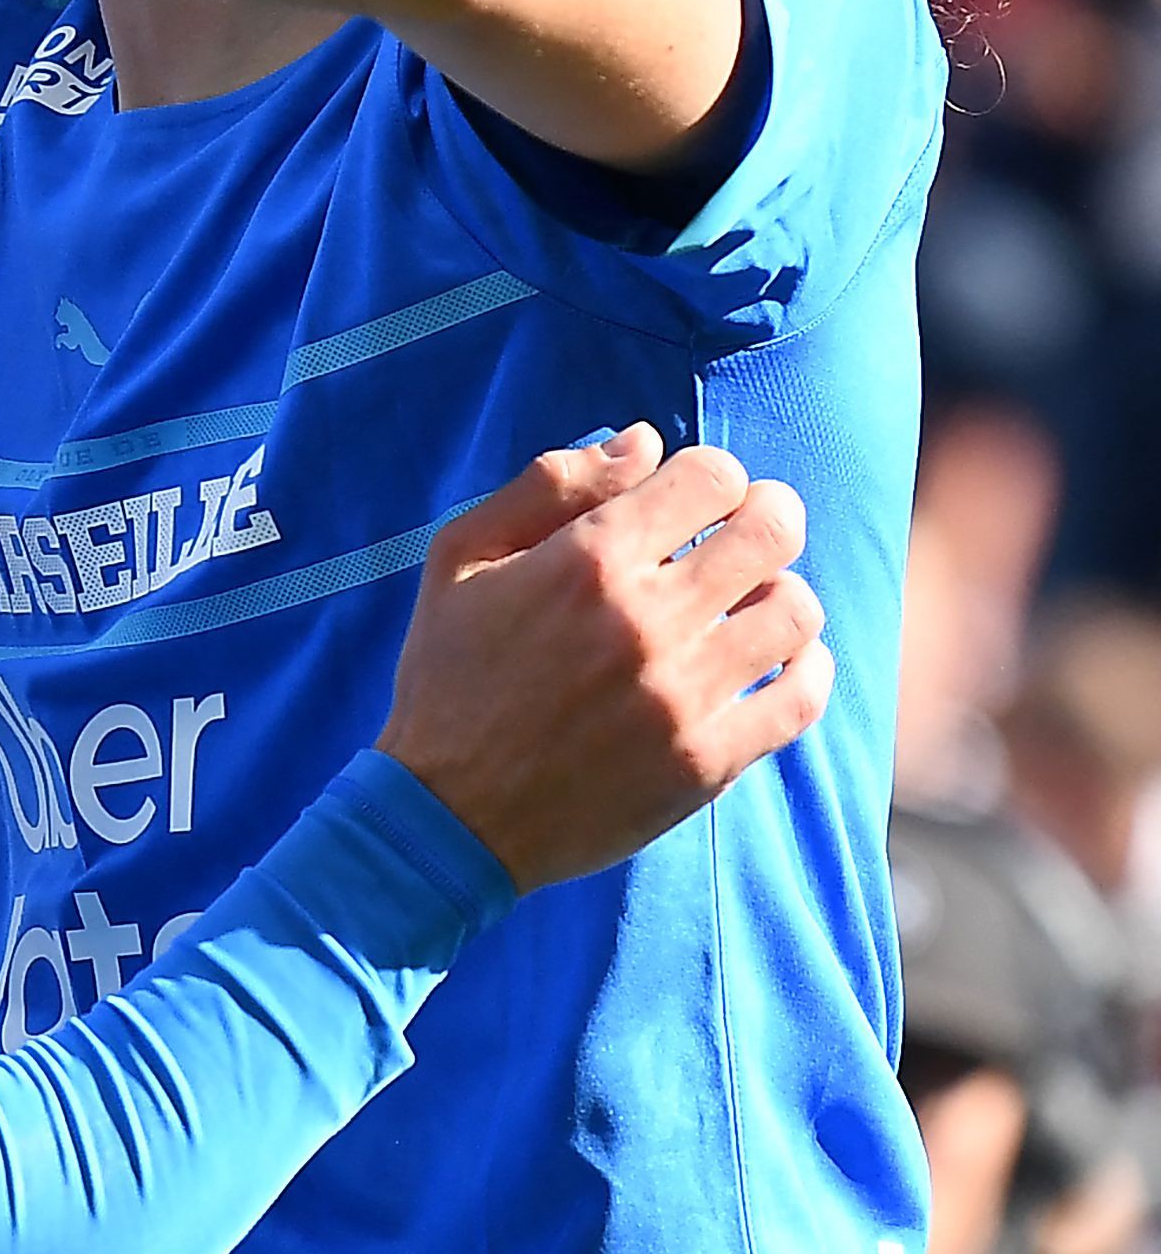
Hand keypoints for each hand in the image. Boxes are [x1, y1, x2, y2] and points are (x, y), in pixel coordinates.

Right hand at [378, 426, 831, 892]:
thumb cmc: (448, 673)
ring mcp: (683, 695)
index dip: (713, 474)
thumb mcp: (461, 558)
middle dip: (769, 515)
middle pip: (770, 532)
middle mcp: (645, 621)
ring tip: (751, 603)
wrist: (448, 812)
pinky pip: (801, 698)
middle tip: (750, 529)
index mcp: (586, 561)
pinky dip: (806, 669)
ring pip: (796, 612)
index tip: (697, 497)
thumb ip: (548, 486)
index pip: (711, 477)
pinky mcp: (707, 761)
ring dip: (781, 592)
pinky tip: (777, 663)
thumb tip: (643, 441)